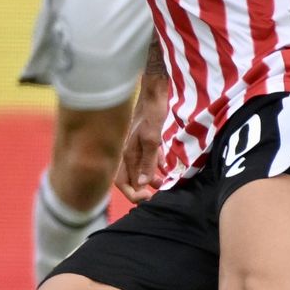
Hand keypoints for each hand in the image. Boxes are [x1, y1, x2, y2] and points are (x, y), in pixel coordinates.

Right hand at [116, 73, 168, 203]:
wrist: (154, 91)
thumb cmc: (152, 113)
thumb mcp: (152, 138)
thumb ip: (147, 161)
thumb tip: (141, 184)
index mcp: (127, 153)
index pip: (123, 182)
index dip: (133, 194)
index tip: (149, 197)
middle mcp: (129, 152)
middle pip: (129, 179)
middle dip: (141, 190)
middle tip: (157, 195)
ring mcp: (137, 146)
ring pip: (139, 170)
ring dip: (149, 180)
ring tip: (164, 184)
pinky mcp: (146, 140)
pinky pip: (148, 160)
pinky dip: (156, 167)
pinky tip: (167, 169)